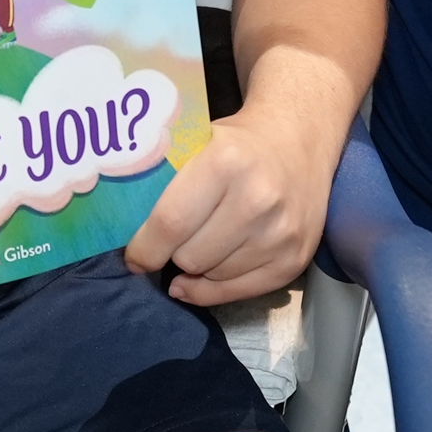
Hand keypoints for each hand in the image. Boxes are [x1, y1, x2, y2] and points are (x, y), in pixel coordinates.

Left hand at [123, 109, 329, 305]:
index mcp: (226, 163)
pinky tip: (206, 274)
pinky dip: (216, 287)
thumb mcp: (198, 144)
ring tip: (202, 243)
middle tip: (175, 240)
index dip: (145, 249)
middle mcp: (258, 200)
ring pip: (212, 276)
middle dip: (173, 254)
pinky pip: (239, 293)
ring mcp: (280, 233)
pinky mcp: (294, 260)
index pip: (171, 223)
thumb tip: (133, 243)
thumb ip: (166, 185)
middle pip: (190, 256)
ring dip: (198, 266)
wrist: (299, 139)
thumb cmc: (238, 142)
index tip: (134, 257)